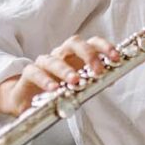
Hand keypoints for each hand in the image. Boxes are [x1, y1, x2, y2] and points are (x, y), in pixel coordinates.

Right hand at [0, 35, 120, 115]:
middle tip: (98, 70)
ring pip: (53, 59)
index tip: (116, 58)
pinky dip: (45, 80)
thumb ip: (94, 82)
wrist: (28, 100)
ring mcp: (44, 63)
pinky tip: (53, 89)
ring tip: (75, 81)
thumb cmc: (58, 90)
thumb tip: (112, 79)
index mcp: (76, 56)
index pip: (92, 43)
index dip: (105, 47)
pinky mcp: (28, 74)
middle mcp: (60, 55)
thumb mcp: (79, 87)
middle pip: (74, 43)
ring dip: (66, 70)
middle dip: (88, 55)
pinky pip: (35, 72)